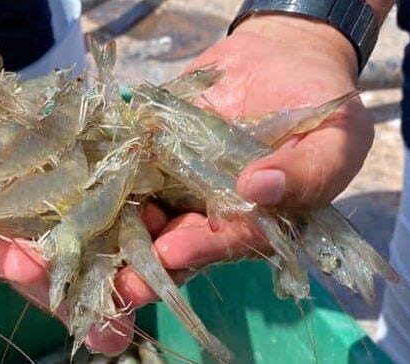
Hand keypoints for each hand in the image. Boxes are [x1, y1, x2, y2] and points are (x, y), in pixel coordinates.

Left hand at [98, 13, 375, 349]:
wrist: (283, 55)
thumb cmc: (320, 105)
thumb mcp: (337, 139)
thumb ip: (309, 172)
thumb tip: (259, 189)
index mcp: (251, 223)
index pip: (221, 245)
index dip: (197, 251)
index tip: (171, 251)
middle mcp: (206, 211)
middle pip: (167, 244)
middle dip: (137, 263)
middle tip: (110, 275)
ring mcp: (173, 181)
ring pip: (136, 214)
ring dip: (108, 228)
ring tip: (82, 235)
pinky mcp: (149, 150)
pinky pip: (121, 167)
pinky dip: (97, 177)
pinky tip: (73, 185)